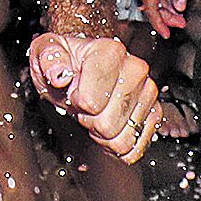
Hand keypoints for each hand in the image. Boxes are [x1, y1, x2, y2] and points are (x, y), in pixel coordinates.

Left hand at [27, 33, 159, 164]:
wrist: (79, 69)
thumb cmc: (64, 61)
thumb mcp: (46, 51)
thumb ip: (49, 58)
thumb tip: (59, 75)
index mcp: (110, 52)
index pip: (90, 102)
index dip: (75, 103)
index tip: (73, 90)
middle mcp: (135, 69)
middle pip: (107, 124)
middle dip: (89, 121)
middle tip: (84, 105)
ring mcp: (148, 92)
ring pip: (123, 139)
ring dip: (103, 135)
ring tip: (97, 113)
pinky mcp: (154, 113)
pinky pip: (136, 148)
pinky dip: (117, 146)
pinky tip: (110, 126)